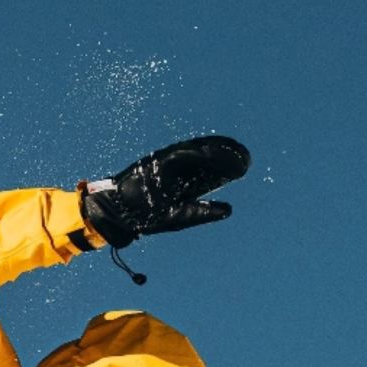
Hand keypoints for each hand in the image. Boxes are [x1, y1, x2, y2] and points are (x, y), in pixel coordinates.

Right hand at [81, 135, 251, 247]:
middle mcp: (180, 170)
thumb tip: (229, 210)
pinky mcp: (161, 160)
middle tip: (245, 159)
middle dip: (226, 158)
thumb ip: (203, 212)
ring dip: (217, 152)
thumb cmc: (147, 215)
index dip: (227, 167)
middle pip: (208, 160)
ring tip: (235, 153)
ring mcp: (170, 164)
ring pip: (198, 153)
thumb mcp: (180, 216)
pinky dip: (197, 152)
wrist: (121, 212)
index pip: (210, 172)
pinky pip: (182, 153)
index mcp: (184, 182)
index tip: (244, 167)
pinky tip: (213, 151)